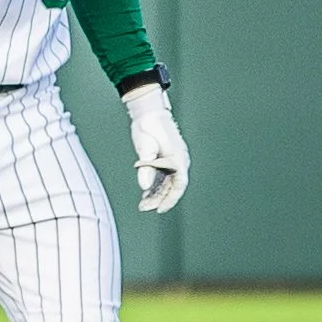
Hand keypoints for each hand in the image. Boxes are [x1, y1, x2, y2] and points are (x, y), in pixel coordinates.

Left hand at [121, 84, 189, 213]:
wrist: (149, 111)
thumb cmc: (149, 127)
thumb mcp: (145, 148)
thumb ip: (146, 168)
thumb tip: (144, 186)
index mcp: (178, 159)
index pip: (178, 186)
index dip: (170, 200)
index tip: (160, 209)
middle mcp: (178, 162)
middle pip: (171, 187)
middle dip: (159, 199)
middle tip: (144, 208)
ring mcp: (171, 161)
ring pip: (165, 183)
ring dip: (155, 194)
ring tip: (142, 204)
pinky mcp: (164, 159)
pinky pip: (161, 176)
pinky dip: (153, 185)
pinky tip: (144, 192)